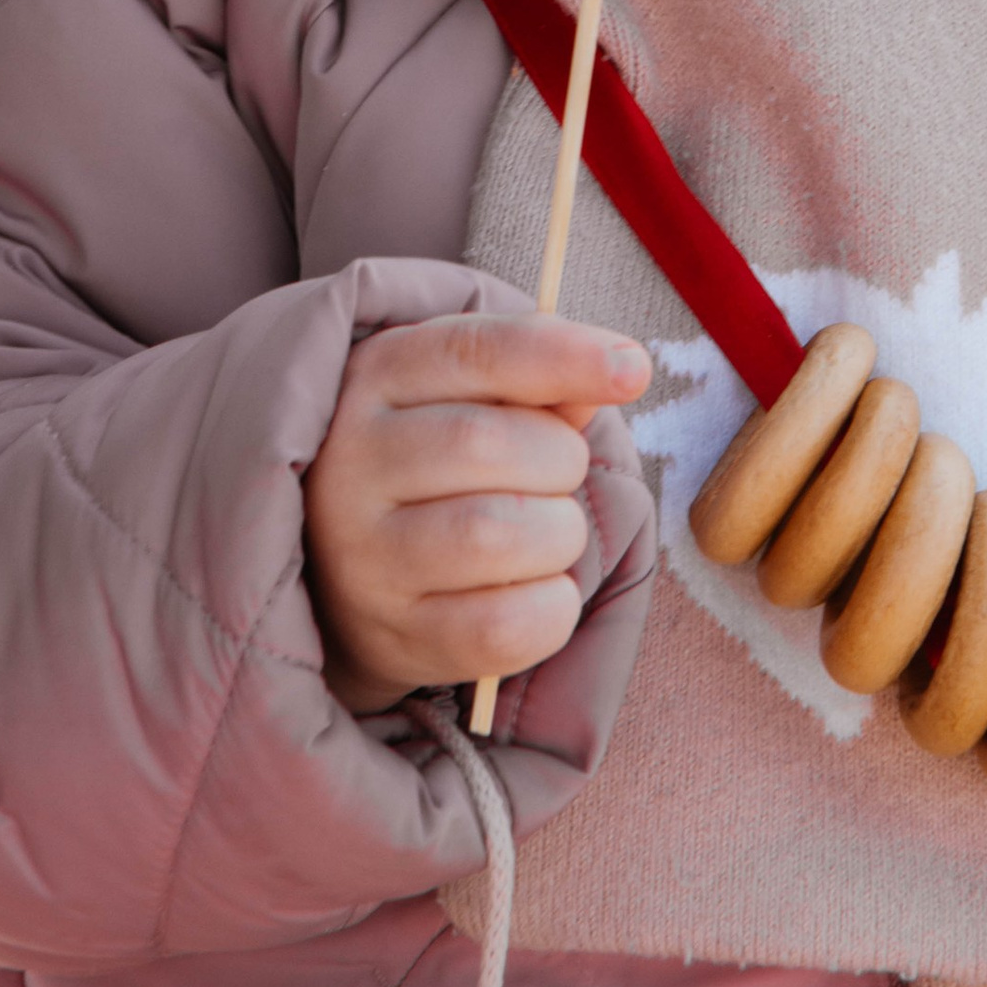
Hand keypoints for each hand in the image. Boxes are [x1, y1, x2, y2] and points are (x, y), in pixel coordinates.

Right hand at [304, 311, 651, 712]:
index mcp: (377, 377)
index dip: (562, 355)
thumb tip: (619, 371)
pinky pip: (503, 627)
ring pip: (497, 536)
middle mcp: (353, 462)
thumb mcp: (474, 397)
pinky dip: (550, 608)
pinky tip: (539, 589)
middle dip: (560, 459)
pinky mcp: (394, 634)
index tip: (633, 370)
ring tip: (547, 532)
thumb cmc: (442, 467)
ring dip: (558, 533)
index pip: (474, 352)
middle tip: (561, 473)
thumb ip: (542, 381)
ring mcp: (365, 556)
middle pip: (487, 444)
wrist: (357, 577)